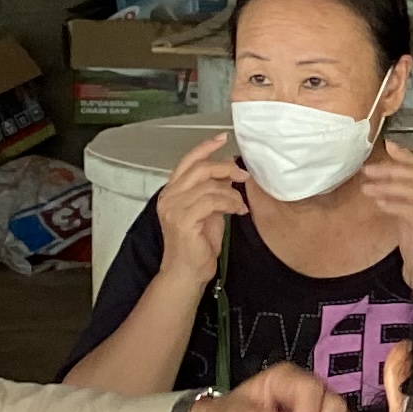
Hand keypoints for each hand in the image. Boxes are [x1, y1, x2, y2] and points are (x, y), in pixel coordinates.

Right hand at [150, 132, 250, 282]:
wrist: (187, 272)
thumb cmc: (196, 245)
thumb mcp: (208, 210)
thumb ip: (214, 190)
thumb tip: (228, 171)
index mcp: (172, 192)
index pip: (187, 161)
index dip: (205, 147)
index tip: (222, 138)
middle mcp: (169, 197)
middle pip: (200, 168)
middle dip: (226, 168)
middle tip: (243, 174)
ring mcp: (174, 208)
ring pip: (210, 185)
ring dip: (232, 193)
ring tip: (240, 205)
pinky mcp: (184, 220)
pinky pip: (212, 201)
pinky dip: (230, 203)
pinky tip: (237, 211)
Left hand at [354, 143, 412, 288]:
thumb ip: (406, 191)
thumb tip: (387, 168)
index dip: (407, 156)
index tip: (388, 147)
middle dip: (391, 169)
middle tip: (369, 169)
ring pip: (412, 190)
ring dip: (386, 186)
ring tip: (367, 187)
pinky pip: (408, 209)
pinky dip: (391, 203)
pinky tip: (378, 202)